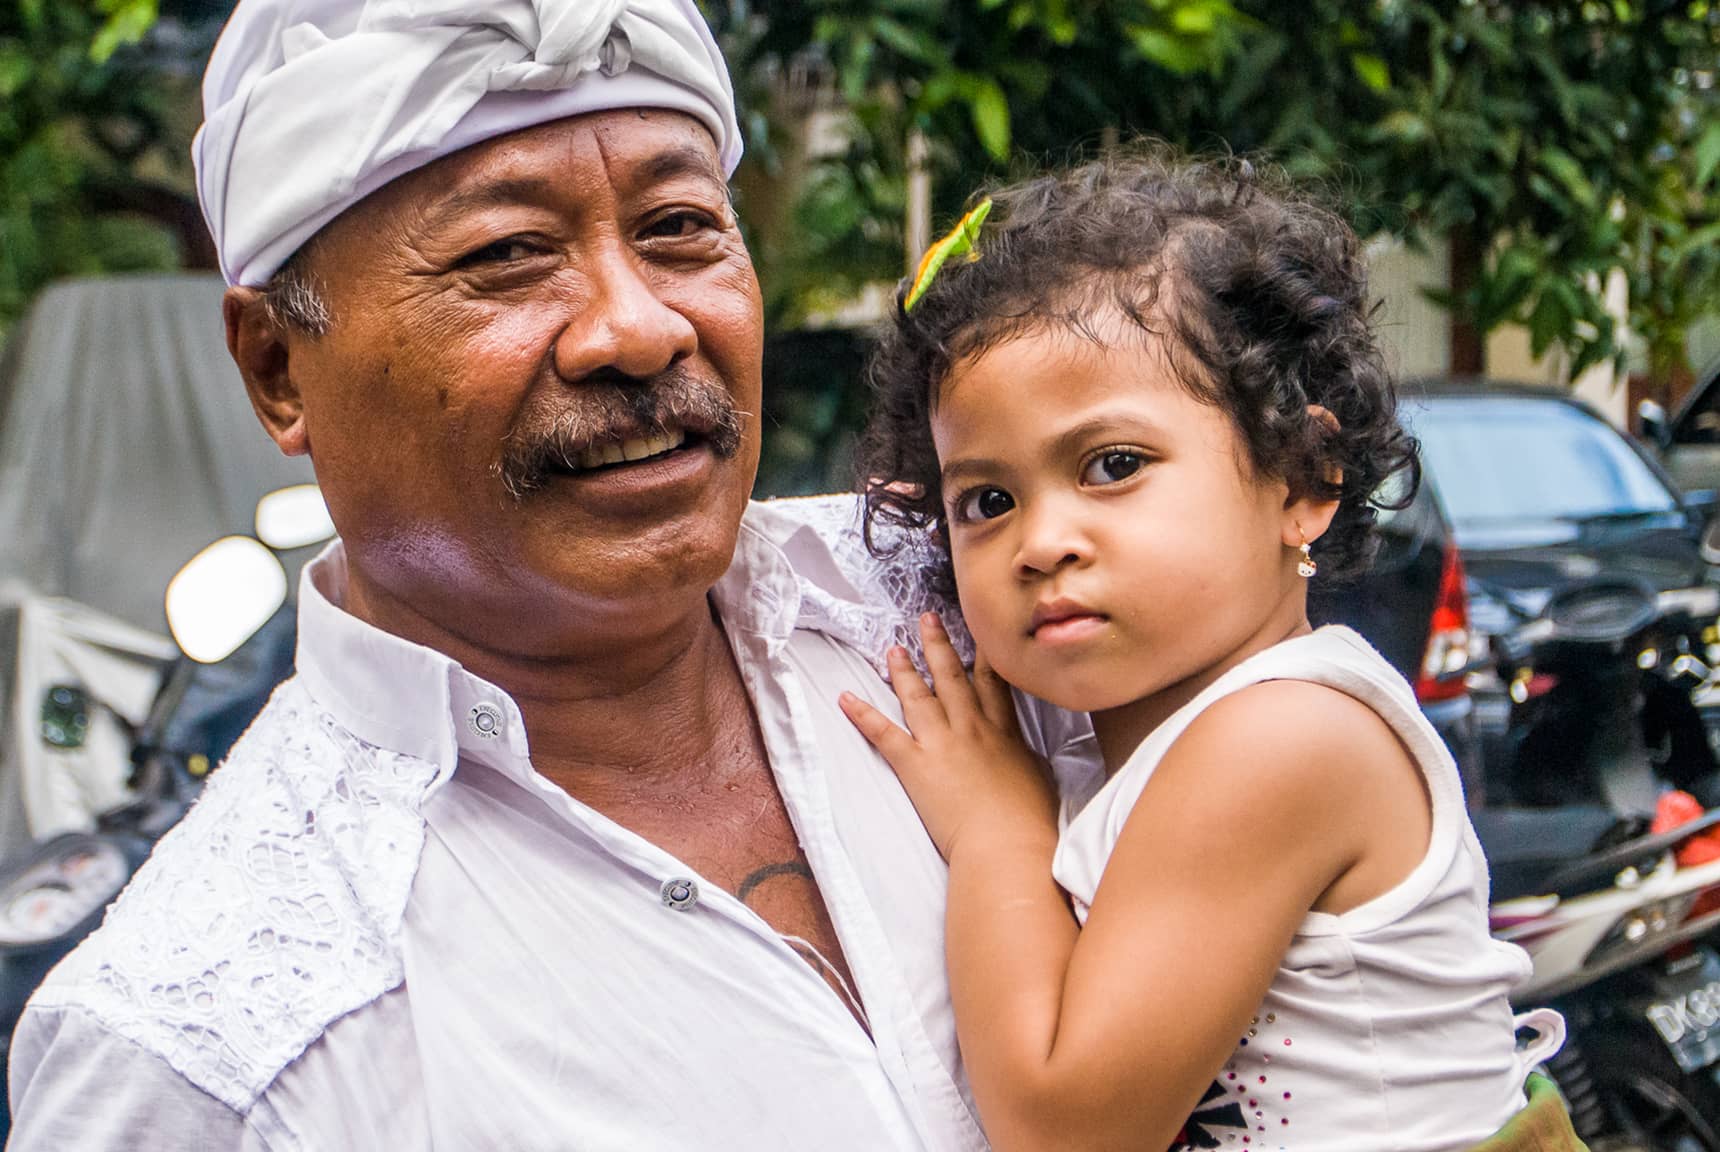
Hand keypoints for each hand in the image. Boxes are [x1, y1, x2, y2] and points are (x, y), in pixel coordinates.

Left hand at [840, 614, 1057, 859]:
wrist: (1007, 844)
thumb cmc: (1029, 821)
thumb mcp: (1039, 778)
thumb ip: (1026, 757)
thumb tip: (1024, 752)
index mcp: (1003, 732)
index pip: (992, 681)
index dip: (983, 651)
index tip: (977, 629)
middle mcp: (971, 728)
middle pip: (951, 676)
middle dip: (937, 644)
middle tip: (926, 619)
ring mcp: (942, 743)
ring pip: (918, 696)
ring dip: (903, 670)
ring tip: (892, 649)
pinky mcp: (916, 764)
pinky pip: (883, 733)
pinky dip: (862, 715)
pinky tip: (846, 698)